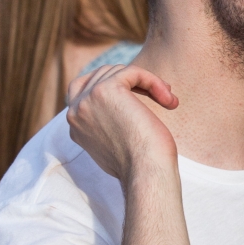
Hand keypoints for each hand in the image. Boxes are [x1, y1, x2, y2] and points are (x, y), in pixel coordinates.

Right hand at [67, 60, 180, 184]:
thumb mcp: (116, 143)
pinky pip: (133, 72)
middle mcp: (75, 112)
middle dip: (132, 81)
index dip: (114, 86)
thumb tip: (122, 107)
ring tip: (168, 100)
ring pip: (119, 72)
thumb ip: (108, 123)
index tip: (141, 97)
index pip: (84, 89)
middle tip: (160, 96)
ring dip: (148, 82)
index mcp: (75, 126)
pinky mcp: (105, 90)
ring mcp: (87, 99)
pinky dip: (153, 81)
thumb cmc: (141, 164)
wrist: (146, 172)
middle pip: (102, 75)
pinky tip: (168, 100)